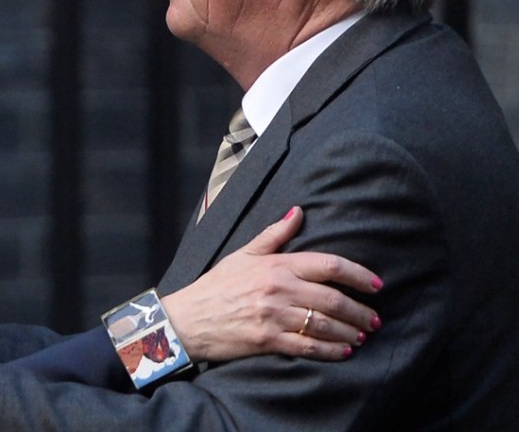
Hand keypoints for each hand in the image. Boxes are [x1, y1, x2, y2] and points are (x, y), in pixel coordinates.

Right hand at [165, 206, 381, 362]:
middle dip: (360, 311)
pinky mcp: (268, 340)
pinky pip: (307, 346)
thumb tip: (298, 212)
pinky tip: (343, 352)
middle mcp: (278, 289)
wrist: (188, 317)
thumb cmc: (217, 285)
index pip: (327, 265)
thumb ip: (274, 234)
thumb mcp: (243, 254)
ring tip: (362, 336)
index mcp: (276, 265)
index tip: (376, 285)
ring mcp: (273, 316)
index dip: (358, 274)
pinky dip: (330, 351)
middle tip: (374, 319)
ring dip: (349, 332)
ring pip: (324, 324)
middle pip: (332, 298)